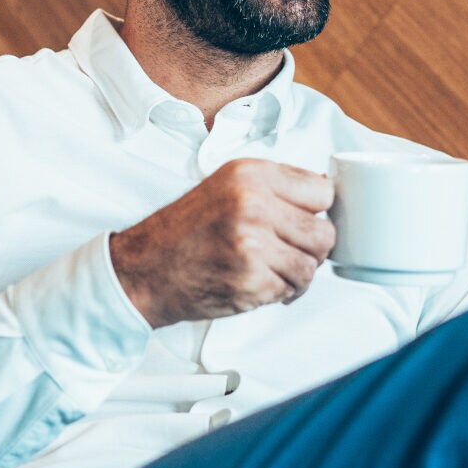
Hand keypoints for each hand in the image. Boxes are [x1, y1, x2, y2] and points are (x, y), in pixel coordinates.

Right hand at [108, 158, 334, 327]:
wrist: (144, 269)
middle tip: (289, 252)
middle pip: (324, 232)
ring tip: (272, 270)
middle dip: (311, 248)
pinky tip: (258, 284)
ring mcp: (252, 244)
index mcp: (250, 174)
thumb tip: (323, 191)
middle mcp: (253, 204)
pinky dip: (280, 292)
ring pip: (311, 265)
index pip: (323, 191)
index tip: (306, 220)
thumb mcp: (225, 185)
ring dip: (297, 274)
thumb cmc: (182, 231)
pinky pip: (291, 289)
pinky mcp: (250, 280)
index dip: (317, 210)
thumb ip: (274, 185)